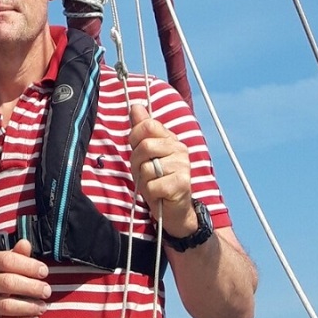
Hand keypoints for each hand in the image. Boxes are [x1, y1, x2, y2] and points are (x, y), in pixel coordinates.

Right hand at [0, 239, 50, 317]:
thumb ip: (14, 256)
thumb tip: (25, 244)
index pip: (6, 260)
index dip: (28, 265)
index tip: (44, 271)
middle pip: (8, 283)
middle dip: (32, 287)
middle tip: (47, 291)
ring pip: (7, 306)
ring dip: (29, 307)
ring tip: (42, 306)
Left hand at [128, 102, 196, 238]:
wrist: (174, 211)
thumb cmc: (157, 180)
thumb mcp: (145, 154)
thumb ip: (141, 130)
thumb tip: (135, 106)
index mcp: (171, 138)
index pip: (148, 125)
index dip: (135, 137)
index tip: (137, 149)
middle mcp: (180, 149)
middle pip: (145, 146)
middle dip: (137, 162)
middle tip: (144, 173)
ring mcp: (183, 166)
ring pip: (146, 167)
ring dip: (143, 180)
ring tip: (153, 184)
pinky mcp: (181, 184)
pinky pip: (152, 185)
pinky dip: (150, 192)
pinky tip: (159, 194)